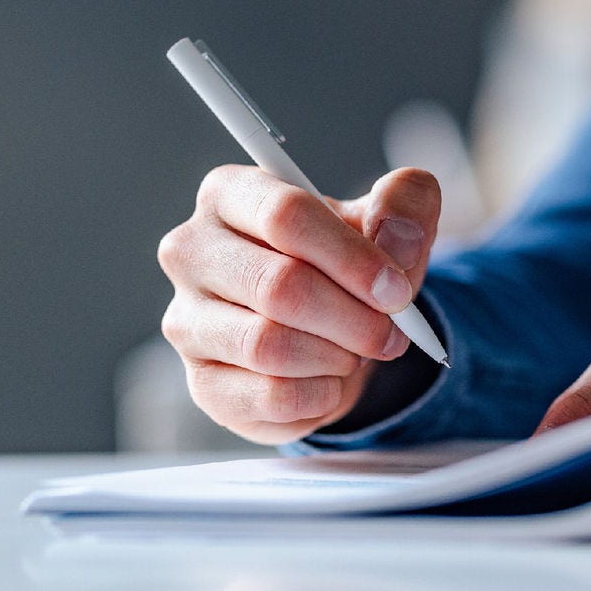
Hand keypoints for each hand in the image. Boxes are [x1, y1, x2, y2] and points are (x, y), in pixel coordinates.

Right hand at [158, 165, 440, 444]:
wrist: (332, 330)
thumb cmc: (350, 263)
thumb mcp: (389, 220)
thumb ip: (404, 203)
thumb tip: (397, 236)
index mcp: (230, 194)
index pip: (285, 215)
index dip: (352, 257)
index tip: (397, 290)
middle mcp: (191, 252)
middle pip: (278, 286)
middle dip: (353, 318)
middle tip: (391, 333)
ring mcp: (186, 321)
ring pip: (268, 346)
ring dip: (335, 356)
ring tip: (355, 351)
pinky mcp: (202, 383)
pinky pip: (268, 397)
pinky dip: (319, 395)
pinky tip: (330, 381)